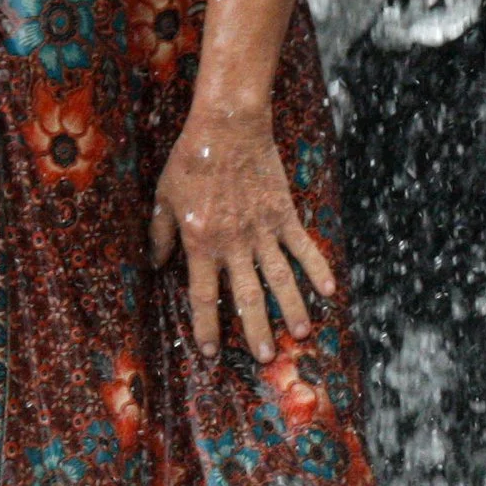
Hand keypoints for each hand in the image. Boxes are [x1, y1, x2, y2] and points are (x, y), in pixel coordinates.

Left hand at [150, 107, 335, 361]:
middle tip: (265, 358)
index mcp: (201, 243)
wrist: (228, 127)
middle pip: (247, 297)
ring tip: (302, 334)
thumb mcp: (164, 196)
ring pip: (280, 279)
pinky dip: (317, 268)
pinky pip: (304, 247)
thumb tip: (156, 264)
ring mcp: (263, 231)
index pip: (204, 295)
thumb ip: (161, 234)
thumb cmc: (191, 159)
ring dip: (292, 309)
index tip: (210, 352)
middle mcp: (234, 244)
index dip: (207, 326)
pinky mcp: (285, 215)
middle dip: (256, 330)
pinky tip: (329, 291)